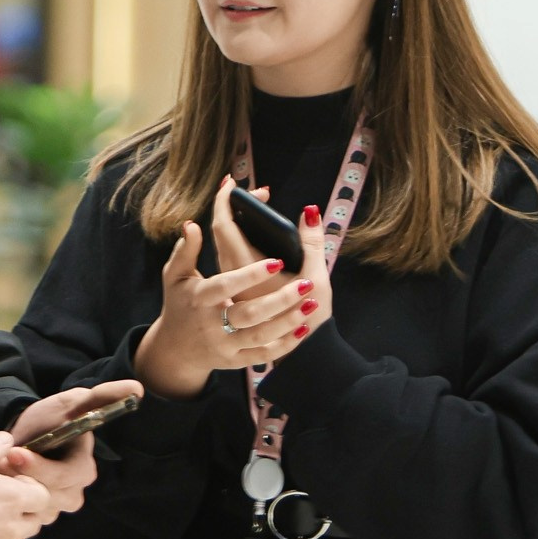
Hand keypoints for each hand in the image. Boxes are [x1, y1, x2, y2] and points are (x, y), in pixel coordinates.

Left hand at [4, 382, 142, 512]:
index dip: (39, 467)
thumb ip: (102, 396)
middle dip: (23, 478)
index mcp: (84, 469)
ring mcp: (56, 507)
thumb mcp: (71, 404)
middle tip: (3, 459)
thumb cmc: (49, 419)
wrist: (23, 437)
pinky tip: (5, 482)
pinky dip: (11, 499)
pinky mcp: (37, 515)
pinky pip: (23, 515)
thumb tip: (137, 389)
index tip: (14, 452)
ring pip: (34, 507)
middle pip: (48, 496)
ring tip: (2, 469)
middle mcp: (74, 492)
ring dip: (14, 488)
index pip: (65, 477)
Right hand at [132, 182, 325, 399]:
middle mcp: (213, 324)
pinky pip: (263, 355)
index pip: (226, 284)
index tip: (277, 261)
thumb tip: (193, 224)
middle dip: (280, 300)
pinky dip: (284, 344)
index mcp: (200, 297)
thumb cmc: (179, 304)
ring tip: (311, 304)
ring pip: (261, 336)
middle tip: (306, 283)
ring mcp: (226, 344)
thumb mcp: (175, 276)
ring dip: (288, 321)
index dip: (250, 274)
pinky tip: (302, 329)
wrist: (176, 350)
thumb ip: (185, 250)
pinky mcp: (236, 360)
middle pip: (250, 313)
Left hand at [215, 182, 335, 354]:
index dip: (227, 200)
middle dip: (235, 206)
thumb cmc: (309, 318)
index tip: (234, 182)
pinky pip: (231, 262)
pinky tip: (256, 236)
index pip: (224, 225)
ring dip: (237, 223)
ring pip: (224, 248)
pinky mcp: (239, 294)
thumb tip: (310, 210)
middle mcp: (232, 279)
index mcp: (244, 271)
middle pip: (221, 233)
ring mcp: (234, 287)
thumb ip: (312, 242)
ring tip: (256, 208)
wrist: (301, 356)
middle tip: (257, 193)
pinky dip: (240, 242)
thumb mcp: (315, 277)